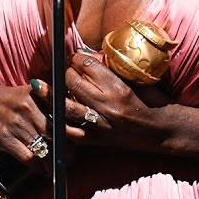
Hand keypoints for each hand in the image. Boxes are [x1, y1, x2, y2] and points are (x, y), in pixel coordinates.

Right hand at [0, 84, 77, 165]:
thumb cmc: (12, 100)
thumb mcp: (30, 92)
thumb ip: (49, 99)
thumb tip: (75, 108)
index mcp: (34, 96)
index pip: (58, 113)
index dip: (71, 127)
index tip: (81, 136)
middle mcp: (26, 109)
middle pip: (52, 132)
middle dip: (65, 147)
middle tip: (71, 155)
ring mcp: (15, 125)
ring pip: (41, 148)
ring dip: (52, 161)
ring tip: (59, 165)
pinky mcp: (5, 140)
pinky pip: (27, 157)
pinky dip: (37, 166)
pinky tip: (43, 169)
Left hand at [32, 50, 170, 151]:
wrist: (161, 131)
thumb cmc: (151, 101)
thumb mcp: (134, 79)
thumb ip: (111, 69)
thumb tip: (87, 57)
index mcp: (118, 87)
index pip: (87, 64)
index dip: (77, 57)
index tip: (74, 57)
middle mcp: (107, 105)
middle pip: (72, 81)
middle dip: (64, 72)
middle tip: (63, 70)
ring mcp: (100, 124)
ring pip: (65, 106)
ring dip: (50, 95)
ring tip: (38, 86)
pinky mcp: (97, 141)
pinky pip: (70, 132)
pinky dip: (58, 122)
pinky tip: (49, 114)